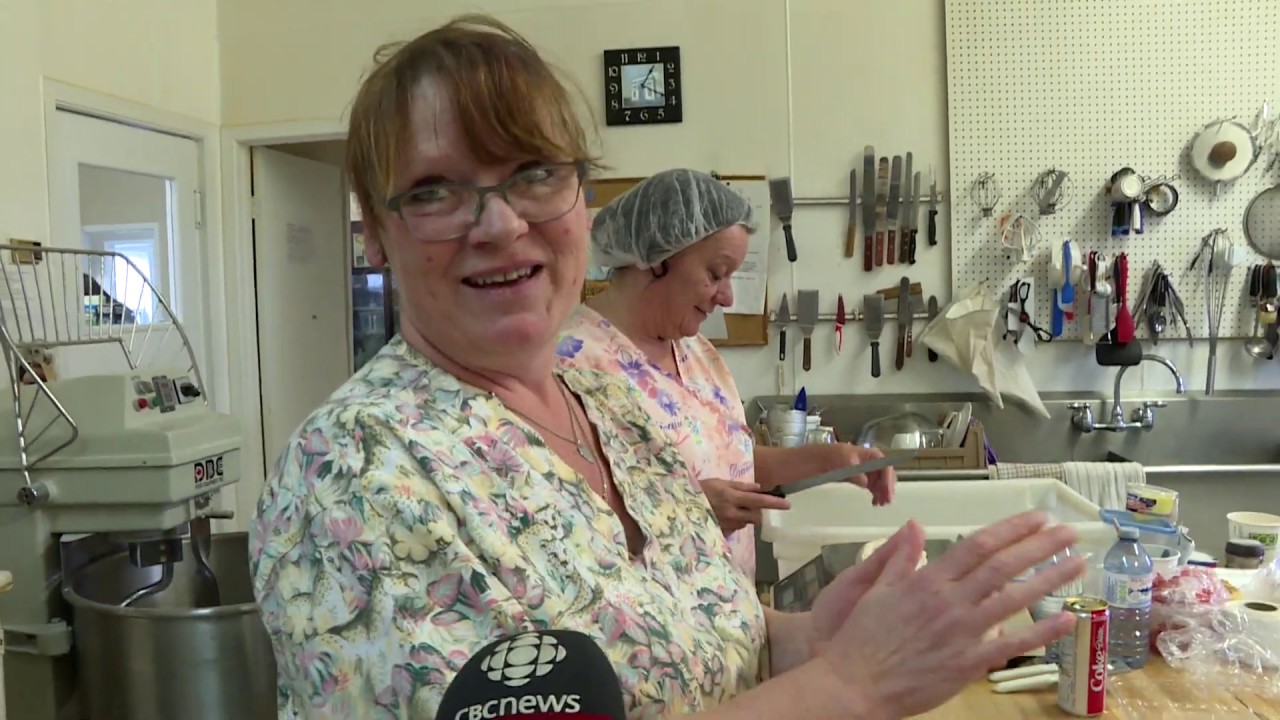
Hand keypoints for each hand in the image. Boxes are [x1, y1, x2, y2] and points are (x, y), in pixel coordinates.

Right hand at [699, 478, 789, 533]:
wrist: (681, 504)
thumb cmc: (701, 489)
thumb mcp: (721, 482)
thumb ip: (741, 486)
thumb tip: (759, 488)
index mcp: (732, 497)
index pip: (758, 501)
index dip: (774, 503)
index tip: (787, 505)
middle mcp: (731, 512)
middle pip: (755, 516)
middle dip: (757, 511)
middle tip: (749, 505)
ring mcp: (726, 524)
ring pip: (745, 523)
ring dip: (745, 517)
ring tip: (732, 509)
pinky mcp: (721, 532)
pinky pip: (735, 528)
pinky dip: (734, 522)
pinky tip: (724, 516)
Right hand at [815, 511, 1084, 719]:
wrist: (854, 683)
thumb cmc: (861, 638)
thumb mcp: (874, 589)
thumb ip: (899, 557)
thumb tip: (913, 525)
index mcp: (927, 580)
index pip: (978, 545)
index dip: (1011, 528)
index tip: (1036, 517)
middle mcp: (950, 601)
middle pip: (1003, 565)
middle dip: (1039, 545)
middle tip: (1068, 531)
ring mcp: (962, 632)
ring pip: (1014, 598)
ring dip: (1049, 578)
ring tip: (1077, 563)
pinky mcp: (969, 662)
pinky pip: (1012, 644)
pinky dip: (1042, 631)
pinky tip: (1066, 618)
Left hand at [828, 443, 895, 505]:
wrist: (826, 459)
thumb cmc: (837, 456)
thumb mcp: (846, 462)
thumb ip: (856, 473)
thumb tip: (865, 483)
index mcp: (873, 455)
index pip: (886, 467)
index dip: (888, 480)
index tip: (886, 492)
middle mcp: (875, 464)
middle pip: (887, 476)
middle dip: (888, 488)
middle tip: (886, 501)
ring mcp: (871, 472)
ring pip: (883, 483)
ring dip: (883, 493)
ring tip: (881, 504)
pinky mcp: (865, 479)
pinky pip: (875, 488)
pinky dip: (877, 495)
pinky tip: (875, 502)